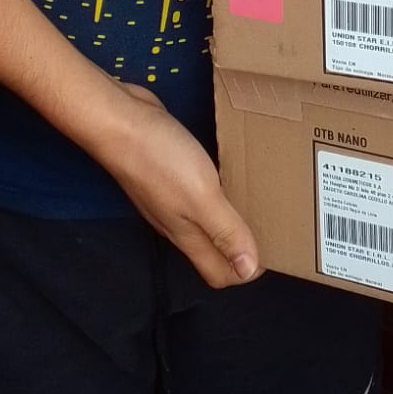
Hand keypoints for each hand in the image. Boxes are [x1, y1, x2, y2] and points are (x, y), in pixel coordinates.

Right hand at [96, 82, 260, 289]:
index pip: (218, 274)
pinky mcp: (167, 172)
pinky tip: (229, 172)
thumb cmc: (160, 159)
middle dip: (244, 244)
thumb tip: (247, 272)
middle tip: (274, 222)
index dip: (246, 270)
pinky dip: (218, 190)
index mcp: (186, 235)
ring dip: (233, 215)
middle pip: (214, 249)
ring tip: (260, 196)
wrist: (117, 120)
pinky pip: (197, 191)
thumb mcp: (201, 197)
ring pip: (206, 220)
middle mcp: (177, 222)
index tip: (275, 247)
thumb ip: (225, 231)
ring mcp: (169, 197)